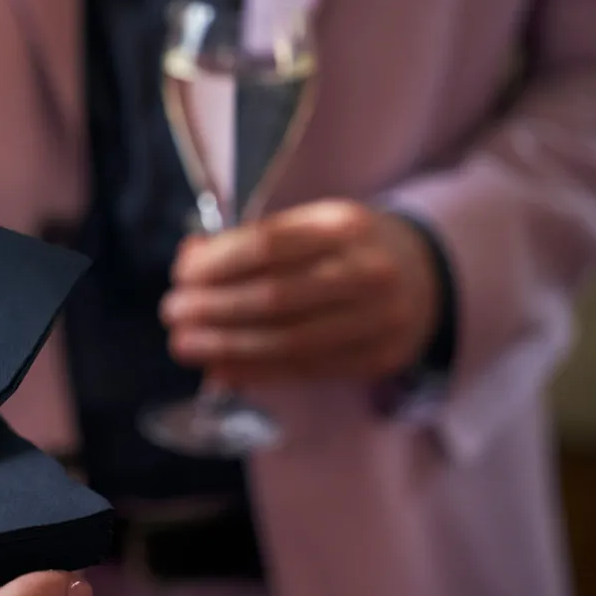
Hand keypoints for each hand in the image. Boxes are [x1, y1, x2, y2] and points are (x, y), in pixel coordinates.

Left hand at [161, 200, 439, 384]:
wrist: (423, 276)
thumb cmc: (343, 249)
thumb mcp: (307, 227)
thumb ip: (249, 242)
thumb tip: (189, 259)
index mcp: (344, 224)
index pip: (267, 245)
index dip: (215, 263)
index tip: (181, 275)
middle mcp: (367, 270)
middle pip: (275, 296)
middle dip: (213, 308)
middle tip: (172, 314)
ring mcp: (379, 318)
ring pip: (288, 340)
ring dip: (226, 346)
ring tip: (185, 345)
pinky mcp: (378, 357)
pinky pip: (306, 369)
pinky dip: (256, 372)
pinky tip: (221, 369)